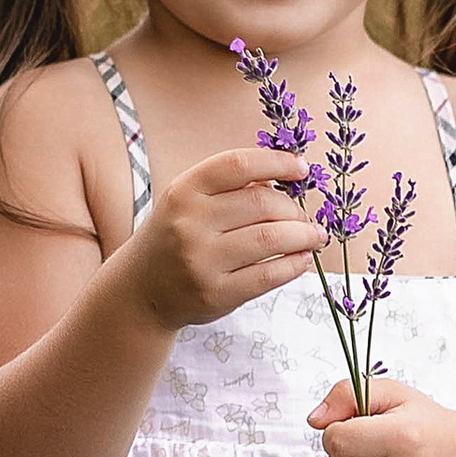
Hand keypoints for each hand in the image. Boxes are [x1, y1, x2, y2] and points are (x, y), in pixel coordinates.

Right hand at [126, 145, 322, 331]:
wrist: (141, 289)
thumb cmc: (176, 236)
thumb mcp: (189, 202)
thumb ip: (230, 188)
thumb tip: (286, 180)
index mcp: (184, 191)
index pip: (239, 165)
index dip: (277, 162)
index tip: (301, 169)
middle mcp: (189, 223)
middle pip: (262, 202)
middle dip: (294, 208)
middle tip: (305, 216)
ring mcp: (201, 261)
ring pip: (271, 238)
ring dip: (303, 235)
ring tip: (314, 236)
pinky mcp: (215, 294)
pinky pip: (268, 276)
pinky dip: (294, 265)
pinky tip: (302, 259)